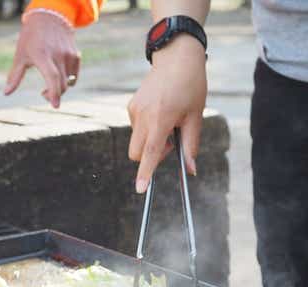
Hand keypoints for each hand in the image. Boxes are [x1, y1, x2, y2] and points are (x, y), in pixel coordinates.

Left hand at [5, 12, 79, 107]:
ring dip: (59, 88)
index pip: (52, 77)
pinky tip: (58, 76)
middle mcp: (58, 55)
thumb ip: (15, 76)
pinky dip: (67, 80)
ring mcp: (69, 55)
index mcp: (43, 56)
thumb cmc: (30, 38)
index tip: (55, 106)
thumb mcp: (20, 55)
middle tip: (43, 94)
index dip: (54, 93)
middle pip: (61, 84)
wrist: (49, 18)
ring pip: (68, 82)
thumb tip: (6, 93)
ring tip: (49, 84)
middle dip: (54, 95)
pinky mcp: (75, 55)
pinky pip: (73, 76)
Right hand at [127, 35, 206, 192]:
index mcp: (161, 118)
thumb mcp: (196, 115)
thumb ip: (191, 144)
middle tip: (172, 142)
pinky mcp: (131, 106)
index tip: (140, 188)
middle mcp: (143, 116)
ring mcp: (134, 110)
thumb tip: (191, 169)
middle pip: (136, 152)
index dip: (145, 172)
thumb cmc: (190, 85)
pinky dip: (147, 129)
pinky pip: (136, 127)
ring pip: (137, 141)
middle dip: (149, 157)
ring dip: (150, 141)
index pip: (150, 152)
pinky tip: (160, 111)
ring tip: (168, 121)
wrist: (176, 57)